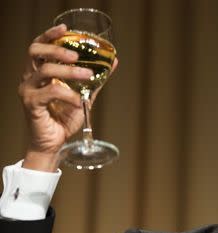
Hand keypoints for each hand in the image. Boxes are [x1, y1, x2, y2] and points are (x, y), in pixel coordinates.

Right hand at [19, 24, 117, 171]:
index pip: (40, 47)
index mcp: (40, 72)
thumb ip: (95, 80)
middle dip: (58, 50)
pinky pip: (51, 92)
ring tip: (86, 75)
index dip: (50, 35)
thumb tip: (113, 63)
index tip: (65, 29)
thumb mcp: (84, 95)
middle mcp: (31, 77)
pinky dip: (69, 95)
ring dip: (69, 71)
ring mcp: (29, 90)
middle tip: (76, 55)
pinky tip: (79, 101)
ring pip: (45, 70)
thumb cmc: (64, 118)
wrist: (55, 143)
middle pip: (36, 52)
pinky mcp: (32, 103)